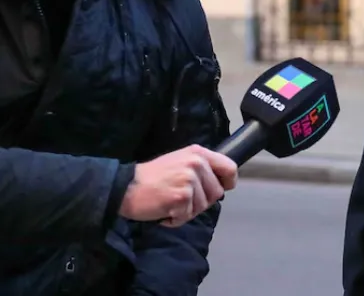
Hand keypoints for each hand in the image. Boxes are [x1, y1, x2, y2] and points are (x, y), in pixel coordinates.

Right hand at [119, 145, 237, 226]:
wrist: (125, 187)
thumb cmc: (153, 177)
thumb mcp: (180, 162)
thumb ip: (201, 168)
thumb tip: (223, 183)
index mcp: (199, 153)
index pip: (229, 167)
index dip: (228, 182)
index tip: (223, 188)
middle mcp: (196, 163)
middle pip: (217, 192)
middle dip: (201, 201)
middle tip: (181, 199)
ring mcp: (189, 179)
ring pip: (203, 206)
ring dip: (187, 211)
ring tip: (170, 203)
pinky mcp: (182, 196)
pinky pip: (188, 216)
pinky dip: (176, 219)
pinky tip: (165, 211)